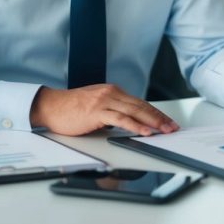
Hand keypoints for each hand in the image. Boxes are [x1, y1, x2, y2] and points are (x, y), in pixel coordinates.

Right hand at [29, 84, 179, 136]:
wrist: (51, 106)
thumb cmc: (71, 109)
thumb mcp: (96, 106)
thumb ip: (112, 110)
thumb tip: (128, 122)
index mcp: (113, 92)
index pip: (140, 103)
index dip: (155, 113)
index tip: (167, 122)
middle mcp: (111, 93)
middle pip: (141, 106)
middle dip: (159, 118)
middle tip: (172, 127)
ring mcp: (105, 101)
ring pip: (135, 111)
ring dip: (153, 122)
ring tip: (164, 130)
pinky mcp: (97, 111)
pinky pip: (121, 119)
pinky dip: (135, 126)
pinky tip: (145, 132)